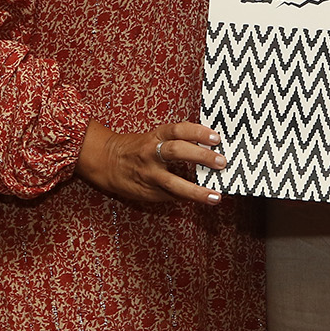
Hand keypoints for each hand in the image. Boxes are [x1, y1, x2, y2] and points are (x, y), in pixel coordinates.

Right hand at [75, 121, 225, 207]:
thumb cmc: (139, 148)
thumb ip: (178, 142)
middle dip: (201, 157)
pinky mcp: (147, 192)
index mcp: (156, 136)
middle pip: (177, 151)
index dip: (198, 132)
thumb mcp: (155, 138)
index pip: (179, 130)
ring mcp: (149, 174)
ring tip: (215, 196)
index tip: (216, 138)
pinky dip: (186, 198)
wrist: (107, 161)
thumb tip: (211, 148)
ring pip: (173, 183)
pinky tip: (201, 200)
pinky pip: (170, 196)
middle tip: (222, 162)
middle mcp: (152, 153)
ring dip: (196, 191)